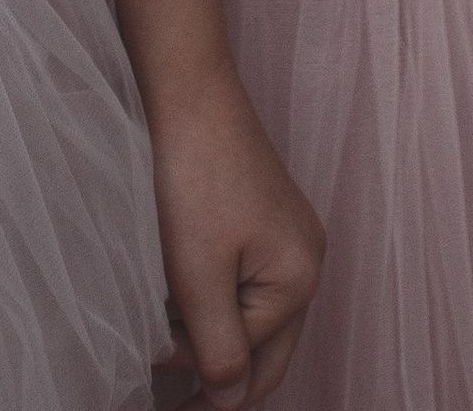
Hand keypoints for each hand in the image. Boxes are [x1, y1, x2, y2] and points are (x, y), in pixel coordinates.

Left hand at [149, 63, 323, 409]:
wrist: (189, 91)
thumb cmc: (194, 179)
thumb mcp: (199, 277)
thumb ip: (219, 348)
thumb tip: (231, 399)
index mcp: (299, 280)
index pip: (253, 368)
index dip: (204, 390)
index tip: (165, 405)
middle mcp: (308, 260)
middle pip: (265, 348)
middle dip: (221, 375)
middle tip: (171, 401)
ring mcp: (290, 235)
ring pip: (254, 316)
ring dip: (214, 338)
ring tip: (164, 348)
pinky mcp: (267, 216)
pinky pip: (246, 282)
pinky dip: (215, 302)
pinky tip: (178, 303)